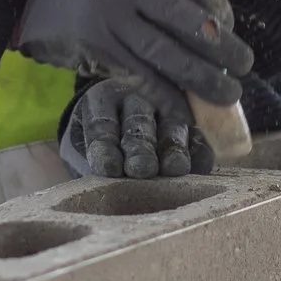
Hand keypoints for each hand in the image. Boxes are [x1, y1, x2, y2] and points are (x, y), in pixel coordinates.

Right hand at [16, 0, 253, 120]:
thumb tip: (212, 19)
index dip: (217, 1)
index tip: (228, 24)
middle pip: (186, 18)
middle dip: (221, 46)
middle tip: (245, 65)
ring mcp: (111, 17)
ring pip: (167, 52)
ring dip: (202, 78)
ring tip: (228, 95)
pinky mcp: (98, 47)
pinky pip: (141, 75)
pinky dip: (166, 96)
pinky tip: (186, 110)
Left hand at [62, 77, 214, 178]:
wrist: (122, 122)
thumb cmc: (99, 143)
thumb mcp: (82, 146)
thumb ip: (88, 160)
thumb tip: (100, 181)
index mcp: (101, 100)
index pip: (101, 124)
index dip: (105, 147)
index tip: (108, 169)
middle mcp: (136, 98)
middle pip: (138, 123)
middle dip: (140, 148)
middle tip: (140, 169)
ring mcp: (167, 108)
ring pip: (171, 127)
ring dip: (172, 148)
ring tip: (173, 168)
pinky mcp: (191, 124)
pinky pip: (197, 138)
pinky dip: (198, 153)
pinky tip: (198, 169)